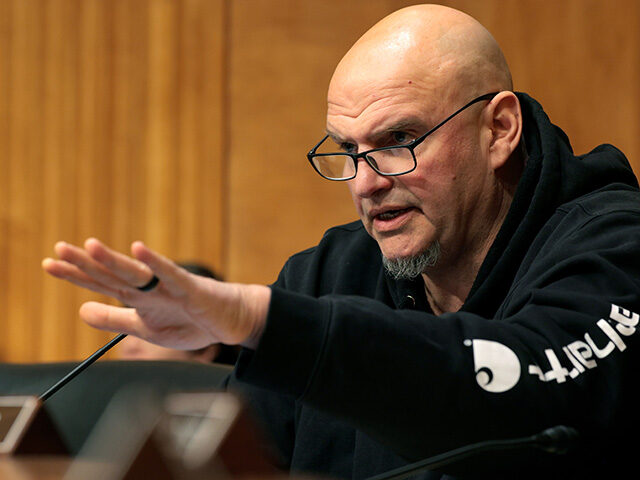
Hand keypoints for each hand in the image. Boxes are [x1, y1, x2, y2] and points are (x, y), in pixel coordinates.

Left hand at [42, 239, 269, 349]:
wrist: (229, 320)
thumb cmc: (190, 320)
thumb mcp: (145, 327)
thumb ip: (115, 319)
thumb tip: (80, 311)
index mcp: (138, 296)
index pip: (102, 283)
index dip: (76, 275)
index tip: (49, 265)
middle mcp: (149, 287)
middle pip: (113, 274)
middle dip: (86, 263)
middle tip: (58, 249)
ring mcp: (169, 285)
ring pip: (137, 272)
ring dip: (114, 260)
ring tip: (89, 247)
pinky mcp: (190, 287)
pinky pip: (170, 274)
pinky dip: (155, 262)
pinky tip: (139, 249)